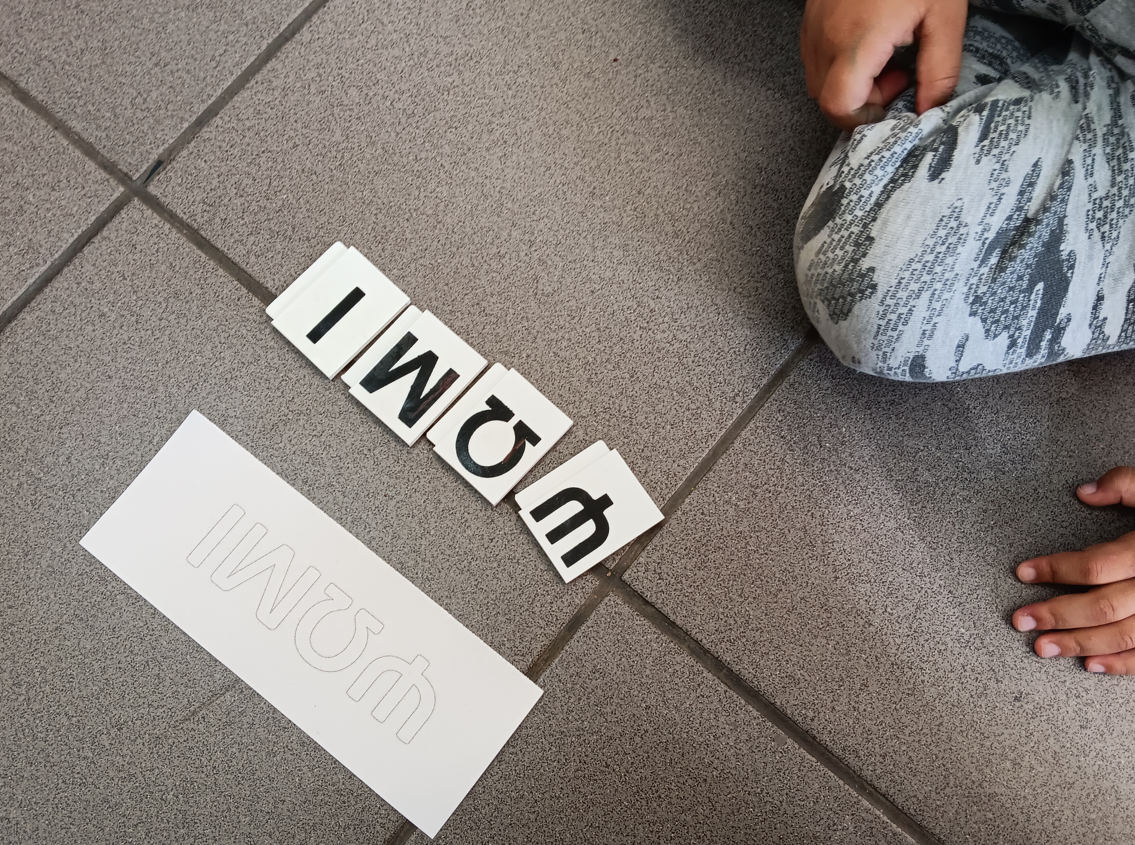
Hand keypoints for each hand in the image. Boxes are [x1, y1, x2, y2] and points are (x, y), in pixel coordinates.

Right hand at [800, 0, 967, 130]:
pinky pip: (816, 56)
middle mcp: (826, 38)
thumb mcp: (945, 16)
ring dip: (850, 82)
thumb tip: (931, 110)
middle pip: (826, 98)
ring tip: (885, 57)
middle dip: (861, 100)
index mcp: (857, 41)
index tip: (893, 104)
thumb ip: (939, 70)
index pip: (838, 106)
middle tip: (897, 76)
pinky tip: (868, 41)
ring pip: (818, 80)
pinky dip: (840, 62)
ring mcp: (813, 26)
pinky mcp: (812, 16)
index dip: (863, 118)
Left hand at [1013, 467, 1134, 674]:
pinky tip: (1091, 664)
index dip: (1056, 569)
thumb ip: (1126, 485)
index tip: (1024, 572)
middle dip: (1057, 614)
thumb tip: (1085, 492)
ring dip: (1080, 643)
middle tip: (1022, 619)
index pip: (1096, 564)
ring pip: (1124, 635)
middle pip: (1104, 606)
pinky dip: (1122, 664)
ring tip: (1044, 647)